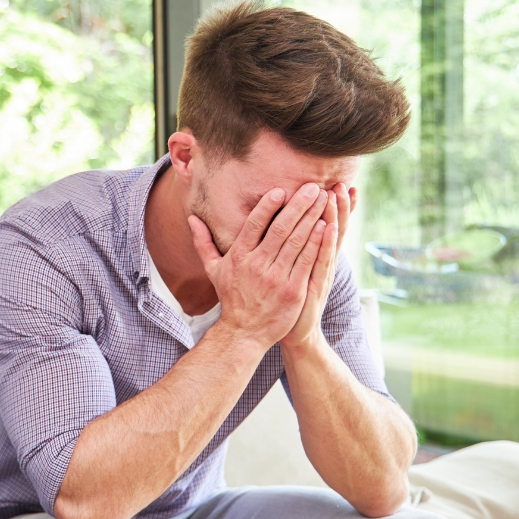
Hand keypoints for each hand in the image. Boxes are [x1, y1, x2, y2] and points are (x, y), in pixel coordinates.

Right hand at [189, 182, 329, 349]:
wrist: (244, 332)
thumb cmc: (231, 298)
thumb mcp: (213, 270)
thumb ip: (203, 242)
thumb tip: (191, 218)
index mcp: (238, 257)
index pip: (253, 225)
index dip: (267, 207)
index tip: (281, 190)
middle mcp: (257, 265)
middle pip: (281, 229)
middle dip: (299, 205)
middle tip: (313, 186)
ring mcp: (276, 278)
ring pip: (297, 242)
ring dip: (313, 218)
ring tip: (325, 199)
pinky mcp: (293, 290)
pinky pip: (307, 261)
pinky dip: (318, 242)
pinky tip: (327, 226)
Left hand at [282, 184, 351, 352]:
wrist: (294, 331)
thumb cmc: (287, 299)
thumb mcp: (291, 271)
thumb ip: (290, 249)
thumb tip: (284, 228)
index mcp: (315, 256)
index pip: (327, 225)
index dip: (333, 207)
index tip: (337, 183)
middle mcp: (322, 261)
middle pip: (333, 227)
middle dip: (336, 205)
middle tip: (339, 181)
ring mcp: (321, 272)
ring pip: (330, 239)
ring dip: (334, 215)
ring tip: (337, 194)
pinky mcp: (314, 284)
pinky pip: (321, 260)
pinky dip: (327, 242)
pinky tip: (329, 226)